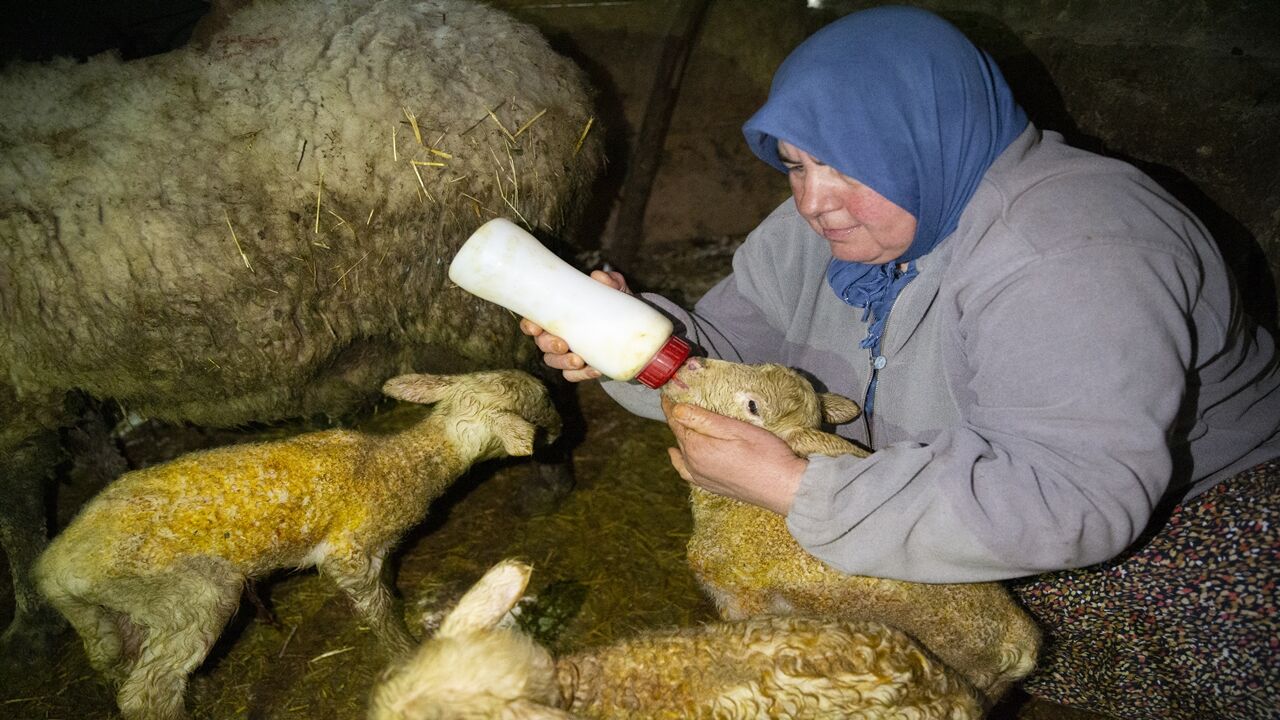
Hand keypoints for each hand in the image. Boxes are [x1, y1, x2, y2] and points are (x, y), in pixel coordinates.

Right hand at [519, 269, 630, 382]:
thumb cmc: (613, 307)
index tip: (536, 327)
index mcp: (557, 317)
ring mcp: (565, 354)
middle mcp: (556, 336)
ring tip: (579, 360)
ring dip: (564, 362)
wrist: (631, 333)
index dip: (529, 325)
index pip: (533, 322)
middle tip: (563, 344)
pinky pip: (572, 376)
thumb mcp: (614, 293)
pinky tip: (595, 369)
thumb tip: (599, 277)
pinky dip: (582, 374)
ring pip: (553, 361)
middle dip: (549, 344)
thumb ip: (610, 283)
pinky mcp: (579, 369)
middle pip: (541, 343)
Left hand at [663, 401, 806, 514]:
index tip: (667, 393)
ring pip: (682, 452)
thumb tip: (677, 410)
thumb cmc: (766, 455)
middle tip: (677, 402)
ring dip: (681, 436)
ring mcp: (701, 478)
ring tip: (683, 423)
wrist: (785, 488)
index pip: (677, 422)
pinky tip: (680, 455)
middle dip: (676, 419)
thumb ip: (704, 420)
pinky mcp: (712, 487)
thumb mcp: (736, 429)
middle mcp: (694, 465)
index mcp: (698, 448)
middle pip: (679, 436)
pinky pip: (687, 471)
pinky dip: (680, 460)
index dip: (671, 406)